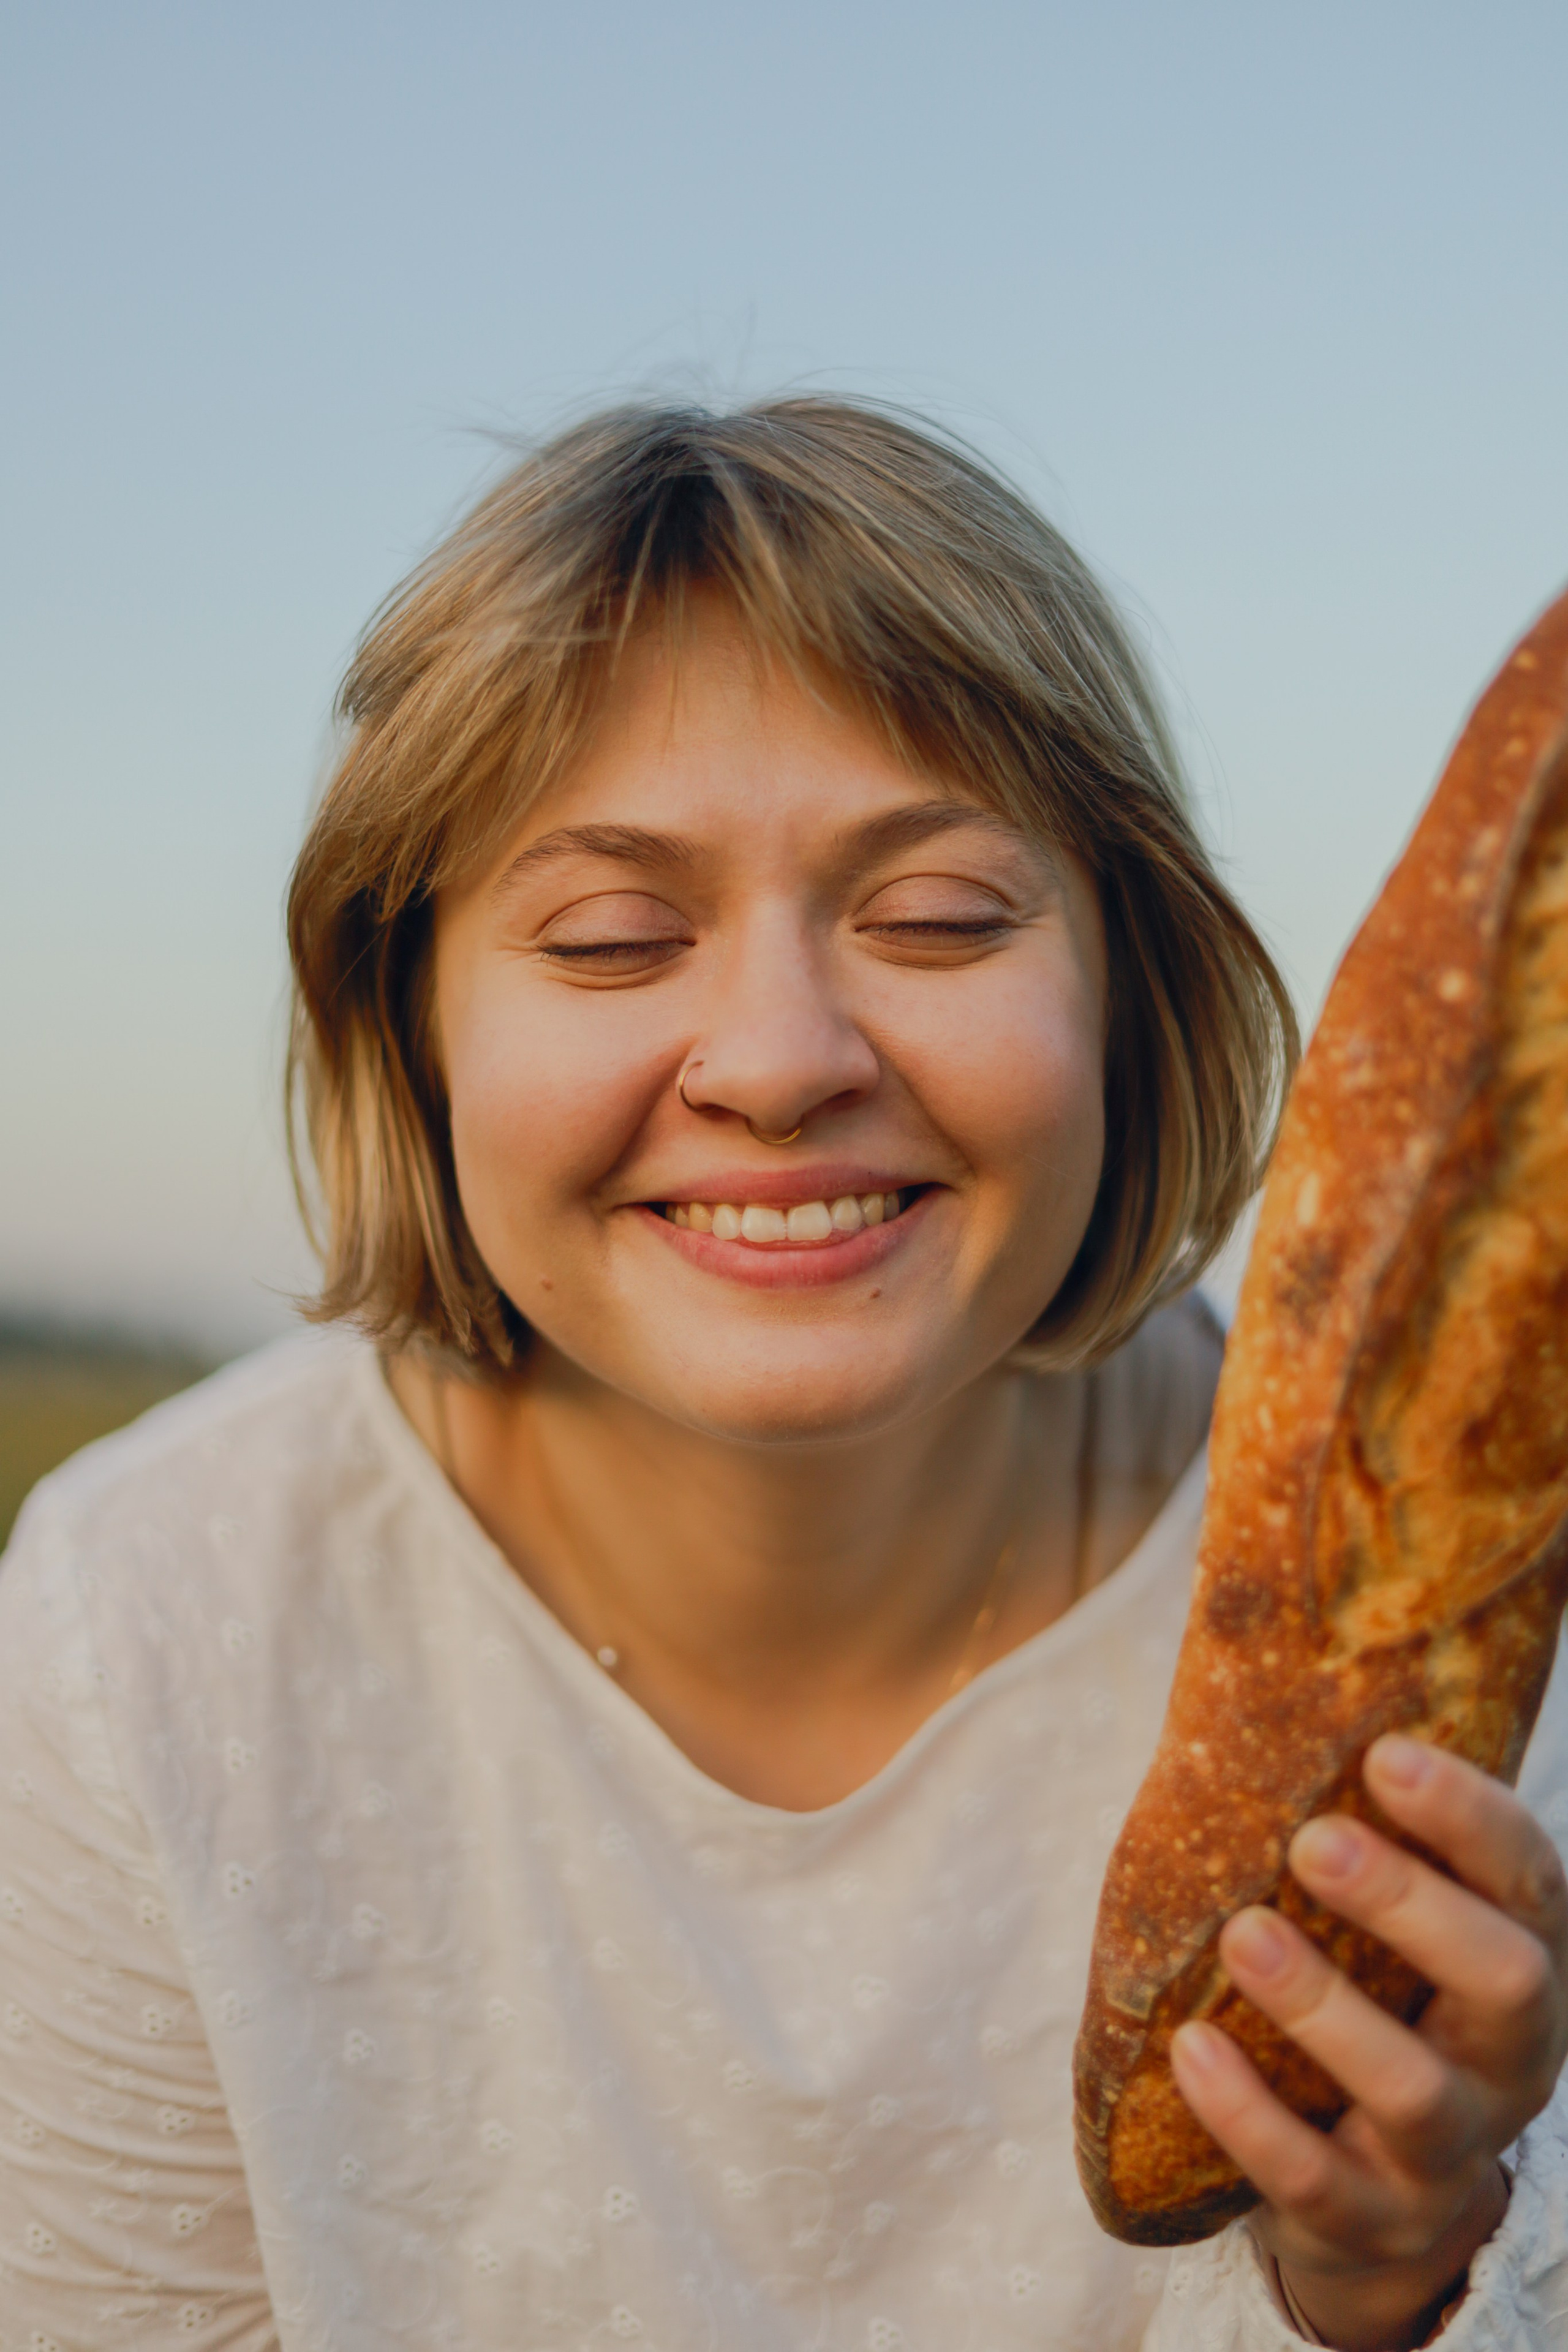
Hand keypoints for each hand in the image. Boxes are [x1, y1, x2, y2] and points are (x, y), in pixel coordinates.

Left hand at [1169, 1734, 1567, 2351]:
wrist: (1380, 2198)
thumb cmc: (1375, 2003)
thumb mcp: (1394, 1928)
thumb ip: (1358, 1834)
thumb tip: (1252, 1672)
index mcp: (1524, 1958)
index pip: (1530, 1876)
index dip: (1468, 1814)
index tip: (1383, 1754)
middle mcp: (1510, 2056)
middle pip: (1505, 1977)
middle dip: (1410, 1903)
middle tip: (1312, 1841)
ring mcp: (1448, 2149)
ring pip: (1412, 2088)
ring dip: (1322, 2007)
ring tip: (1242, 1935)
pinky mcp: (1374, 2220)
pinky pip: (1315, 2176)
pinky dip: (1248, 2113)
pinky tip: (1189, 2048)